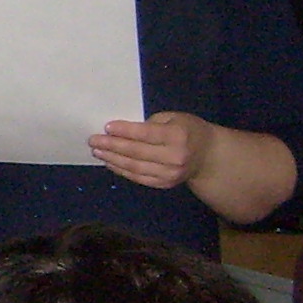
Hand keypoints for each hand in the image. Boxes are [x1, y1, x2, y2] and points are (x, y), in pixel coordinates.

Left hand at [89, 111, 214, 191]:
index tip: (106, 127)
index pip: (144, 134)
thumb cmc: (188, 130)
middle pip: (136, 152)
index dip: (124, 131)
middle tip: (93, 140)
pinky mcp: (164, 184)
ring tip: (98, 151)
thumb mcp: (174, 118)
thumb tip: (121, 130)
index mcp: (177, 136)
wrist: (208, 156)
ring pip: (134, 167)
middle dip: (112, 146)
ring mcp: (169, 174)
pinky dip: (121, 170)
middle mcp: (174, 157)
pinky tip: (110, 162)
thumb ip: (151, 123)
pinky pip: (138, 177)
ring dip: (112, 159)